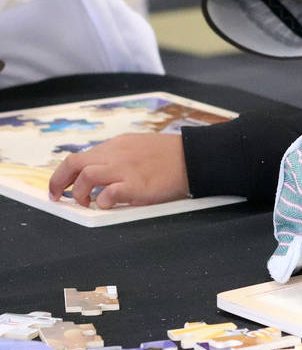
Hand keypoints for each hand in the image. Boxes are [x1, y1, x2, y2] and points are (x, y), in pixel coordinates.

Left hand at [47, 133, 188, 208]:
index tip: (59, 187)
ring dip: (80, 193)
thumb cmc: (170, 155)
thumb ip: (118, 155)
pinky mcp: (137, 185)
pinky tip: (108, 204)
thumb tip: (99, 171)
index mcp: (116, 145)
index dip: (63, 174)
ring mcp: (126, 169)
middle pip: (74, 163)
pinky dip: (103, 201)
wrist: (194, 157)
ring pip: (86, 176)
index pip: (79, 156)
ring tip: (87, 203)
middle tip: (59, 197)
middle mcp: (117, 154)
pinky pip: (108, 193)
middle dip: (59, 181)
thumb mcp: (138, 145)